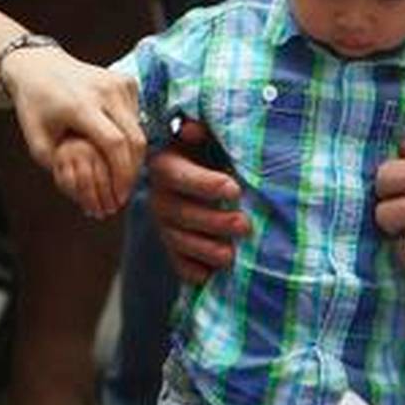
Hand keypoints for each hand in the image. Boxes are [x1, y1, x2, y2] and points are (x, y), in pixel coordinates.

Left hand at [2, 50, 144, 207]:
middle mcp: (104, 91)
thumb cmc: (35, 106)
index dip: (121, 174)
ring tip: (119, 174)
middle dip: (132, 171)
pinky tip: (115, 145)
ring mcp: (118, 83)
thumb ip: (60, 168)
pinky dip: (131, 136)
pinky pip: (137, 117)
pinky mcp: (127, 81)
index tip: (119, 195)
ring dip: (132, 156)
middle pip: (134, 139)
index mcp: (80, 105)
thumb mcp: (37, 142)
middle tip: (123, 192)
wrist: (38, 66)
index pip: (114, 143)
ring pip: (139, 130)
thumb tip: (86, 194)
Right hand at [148, 118, 246, 284]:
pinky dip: (193, 272)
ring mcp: (165, 225)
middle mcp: (160, 197)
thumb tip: (192, 128)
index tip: (234, 189)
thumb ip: (204, 131)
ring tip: (231, 255)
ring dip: (206, 250)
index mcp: (166, 166)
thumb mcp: (209, 137)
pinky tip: (209, 276)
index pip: (178, 176)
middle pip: (181, 213)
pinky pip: (178, 264)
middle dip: (214, 222)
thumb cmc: (212, 152)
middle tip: (244, 225)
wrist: (205, 176)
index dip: (205, 184)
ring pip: (179, 241)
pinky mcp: (174, 248)